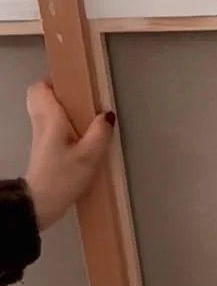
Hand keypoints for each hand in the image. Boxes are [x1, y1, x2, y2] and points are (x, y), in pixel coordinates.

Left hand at [24, 80, 114, 230]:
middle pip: (39, 97)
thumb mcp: (89, 156)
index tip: (74, 86)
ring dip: (61, 113)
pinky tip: (79, 142)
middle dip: (57, 96)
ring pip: (45, 114)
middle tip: (78, 102)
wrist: (41, 204)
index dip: (55, 82)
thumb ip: (100, 133)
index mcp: (49, 117)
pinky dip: (62, 130)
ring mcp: (39, 138)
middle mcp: (40, 124)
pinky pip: (50, 130)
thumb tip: (108, 116)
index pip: (40, 86)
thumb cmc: (62, 178)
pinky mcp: (43, 152)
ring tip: (83, 122)